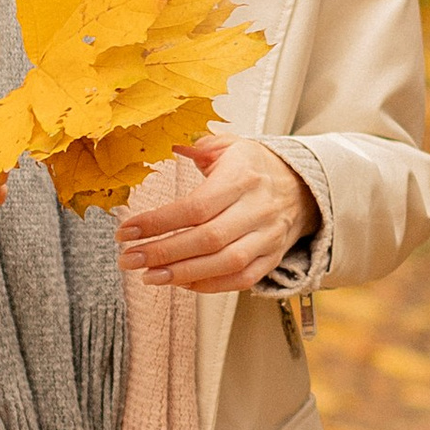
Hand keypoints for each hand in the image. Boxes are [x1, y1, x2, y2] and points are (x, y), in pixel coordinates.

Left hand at [118, 136, 318, 292]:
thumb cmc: (253, 167)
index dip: (158, 222)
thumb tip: (168, 144)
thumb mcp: (229, 146)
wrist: (301, 188)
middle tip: (128, 259)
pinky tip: (181, 282)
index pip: (196, 206)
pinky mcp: (271, 258)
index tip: (127, 231)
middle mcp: (258, 209)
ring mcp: (267, 237)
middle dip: (163, 252)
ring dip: (182, 274)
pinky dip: (210, 285)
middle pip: (207, 238)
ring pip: (225, 263)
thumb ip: (197, 146)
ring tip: (148, 276)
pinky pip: (241, 279)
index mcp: (242, 178)